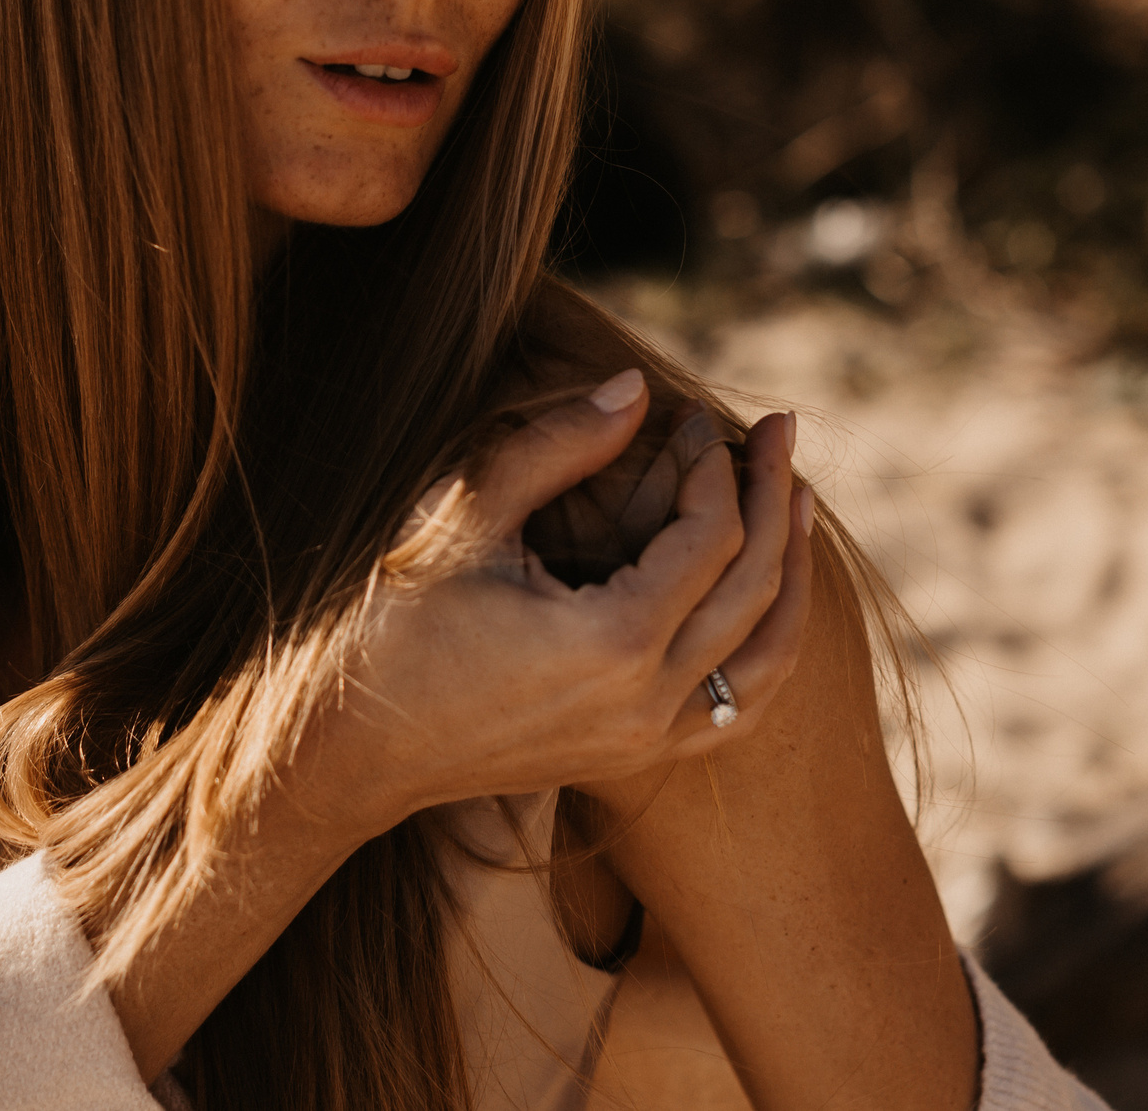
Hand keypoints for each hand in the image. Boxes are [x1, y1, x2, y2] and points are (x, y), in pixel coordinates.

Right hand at [295, 372, 813, 838]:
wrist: (351, 746)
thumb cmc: (393, 624)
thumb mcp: (466, 518)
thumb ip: (558, 447)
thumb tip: (637, 390)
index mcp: (612, 642)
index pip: (709, 535)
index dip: (712, 464)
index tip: (689, 416)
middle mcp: (647, 702)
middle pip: (755, 584)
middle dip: (772, 496)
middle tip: (778, 428)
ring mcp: (648, 741)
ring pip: (768, 654)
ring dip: (792, 571)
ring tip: (795, 500)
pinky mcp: (637, 758)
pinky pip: (739, 706)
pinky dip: (769, 645)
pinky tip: (769, 596)